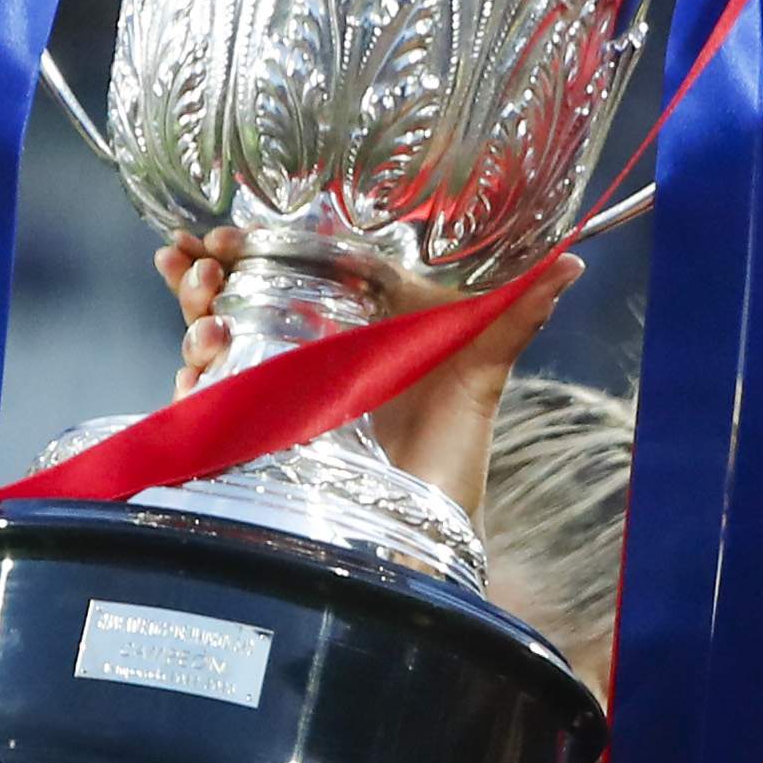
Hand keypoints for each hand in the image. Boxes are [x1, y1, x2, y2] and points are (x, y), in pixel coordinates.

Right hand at [150, 230, 579, 529]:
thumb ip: (515, 314)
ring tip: (204, 325)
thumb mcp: (482, 371)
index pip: (289, 264)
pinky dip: (191, 395)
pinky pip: (211, 410)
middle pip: (238, 296)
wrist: (432, 531)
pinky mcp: (262, 441)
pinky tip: (194, 384)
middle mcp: (308, 349)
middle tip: (190, 263)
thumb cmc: (457, 445)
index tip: (221, 230)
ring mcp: (279, 394)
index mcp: (351, 316)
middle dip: (202, 277)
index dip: (250, 242)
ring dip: (194, 327)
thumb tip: (572, 261)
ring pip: (215, 346)